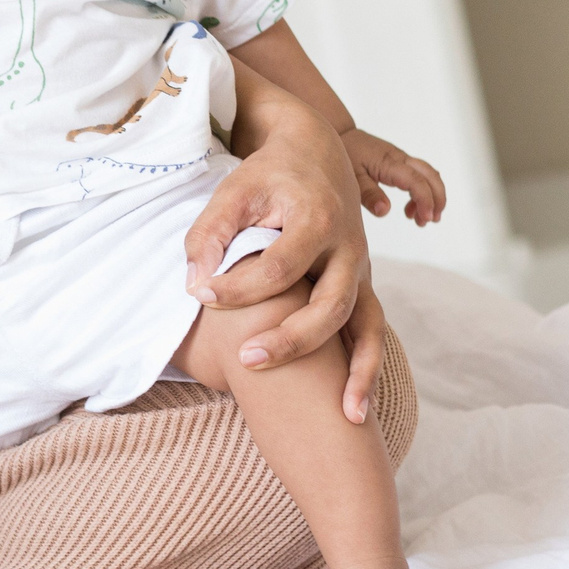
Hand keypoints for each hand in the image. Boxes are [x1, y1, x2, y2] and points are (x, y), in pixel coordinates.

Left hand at [182, 105, 381, 419]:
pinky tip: (353, 407)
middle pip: (329, 304)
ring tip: (342, 415)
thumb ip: (210, 233)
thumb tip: (196, 284)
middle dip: (291, 339)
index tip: (201, 295)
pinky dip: (367, 369)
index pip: (278, 266)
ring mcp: (361, 270)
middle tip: (247, 359)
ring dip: (356, 371)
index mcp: (316, 218)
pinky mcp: (361, 286)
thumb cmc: (269, 174)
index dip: (238, 287)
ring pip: (365, 325)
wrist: (317, 153)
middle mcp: (348, 247)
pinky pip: (372, 332)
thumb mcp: (234, 189)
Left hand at [344, 128, 445, 224]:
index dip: (425, 200)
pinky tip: (409, 210)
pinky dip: (422, 193)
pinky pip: (419, 176)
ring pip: (428, 175)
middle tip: (432, 220)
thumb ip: (368, 194)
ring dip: (432, 197)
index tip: (426, 218)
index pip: (416, 181)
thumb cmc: (345, 153)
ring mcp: (402, 159)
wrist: (340, 134)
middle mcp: (400, 158)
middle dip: (438, 198)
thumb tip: (385, 211)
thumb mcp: (352, 176)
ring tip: (422, 220)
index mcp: (389, 163)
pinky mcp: (400, 162)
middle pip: (431, 175)